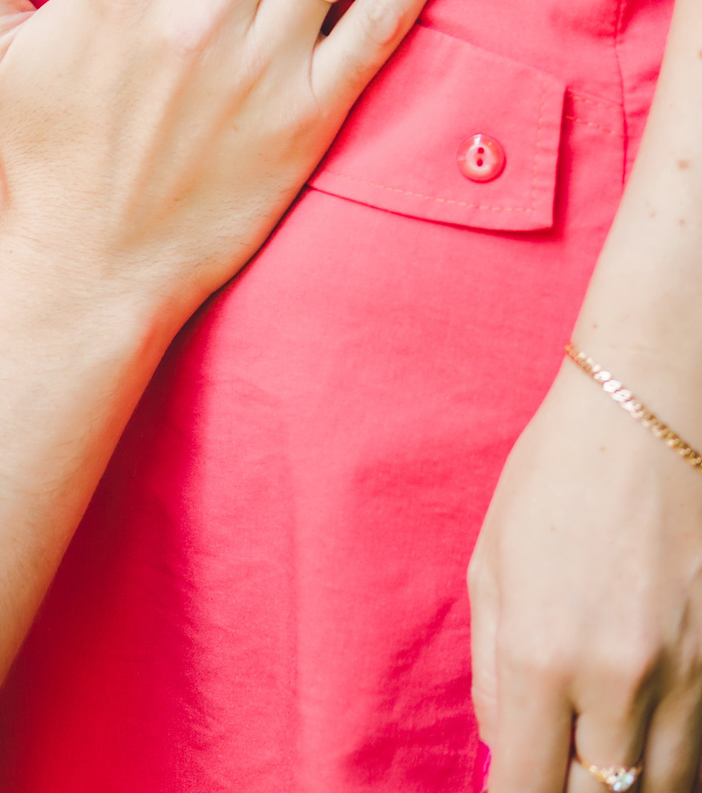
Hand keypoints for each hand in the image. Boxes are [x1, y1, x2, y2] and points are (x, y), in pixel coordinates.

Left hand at [474, 351, 701, 792]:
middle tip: (553, 765)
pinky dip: (672, 751)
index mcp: (546, 658)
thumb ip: (494, 673)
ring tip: (594, 750)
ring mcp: (693, 676)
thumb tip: (504, 746)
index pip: (530, 787)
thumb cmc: (556, 482)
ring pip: (666, 784)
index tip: (511, 792)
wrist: (654, 417)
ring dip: (627, 781)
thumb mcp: (492, 570)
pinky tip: (640, 727)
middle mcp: (624, 680)